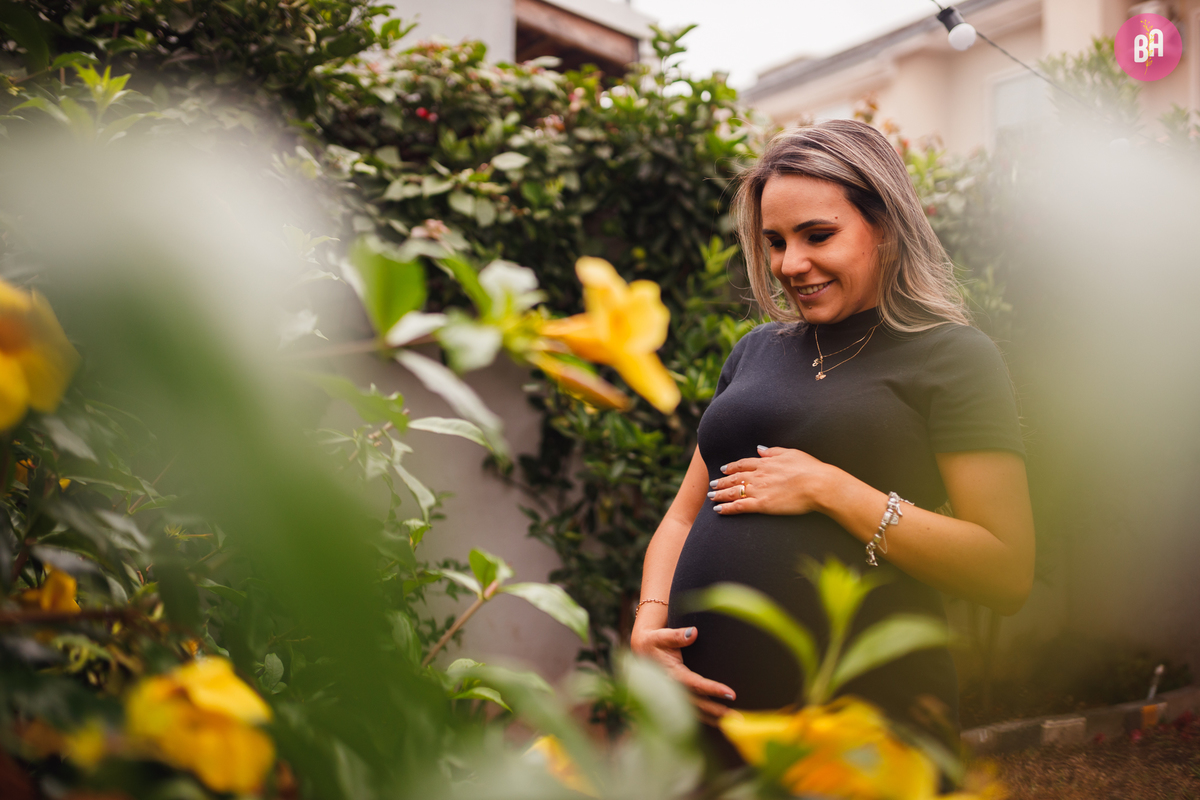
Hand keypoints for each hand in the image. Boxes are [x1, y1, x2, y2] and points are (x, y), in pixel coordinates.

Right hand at [630, 625, 735, 724]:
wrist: (641, 652)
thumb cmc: (654, 643)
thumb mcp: (662, 636)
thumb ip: (677, 635)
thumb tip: (693, 633)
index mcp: (672, 674)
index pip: (696, 684)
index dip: (713, 689)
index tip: (731, 694)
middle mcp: (673, 689)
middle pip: (699, 704)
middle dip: (719, 711)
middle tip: (739, 718)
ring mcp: (674, 697)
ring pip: (697, 712)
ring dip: (716, 719)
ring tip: (735, 724)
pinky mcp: (676, 699)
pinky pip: (693, 713)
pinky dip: (707, 720)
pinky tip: (721, 724)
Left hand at [706, 445, 838, 515]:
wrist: (818, 484)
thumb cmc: (810, 469)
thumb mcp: (791, 453)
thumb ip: (773, 451)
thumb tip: (760, 449)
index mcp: (766, 463)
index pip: (743, 464)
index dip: (731, 467)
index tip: (723, 469)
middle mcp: (759, 475)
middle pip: (734, 478)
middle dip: (721, 481)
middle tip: (711, 484)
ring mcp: (759, 490)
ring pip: (733, 492)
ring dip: (719, 494)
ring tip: (710, 496)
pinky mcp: (762, 505)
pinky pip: (739, 507)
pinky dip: (726, 508)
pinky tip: (717, 510)